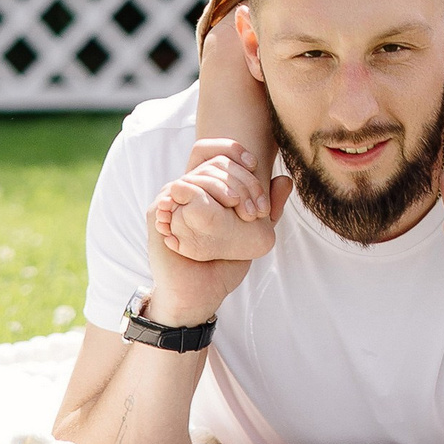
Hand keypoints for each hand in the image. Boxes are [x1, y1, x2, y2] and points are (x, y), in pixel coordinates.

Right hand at [143, 153, 290, 327]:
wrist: (199, 294)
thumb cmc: (222, 265)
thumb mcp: (253, 234)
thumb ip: (269, 209)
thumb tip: (284, 179)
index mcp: (205, 190)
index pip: (214, 151)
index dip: (233, 149)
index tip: (254, 165)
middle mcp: (186, 190)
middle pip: (215, 162)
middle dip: (243, 179)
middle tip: (257, 208)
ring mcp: (171, 199)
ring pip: (201, 173)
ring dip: (229, 187)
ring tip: (242, 212)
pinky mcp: (159, 212)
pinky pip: (181, 188)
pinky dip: (204, 196)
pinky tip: (222, 210)